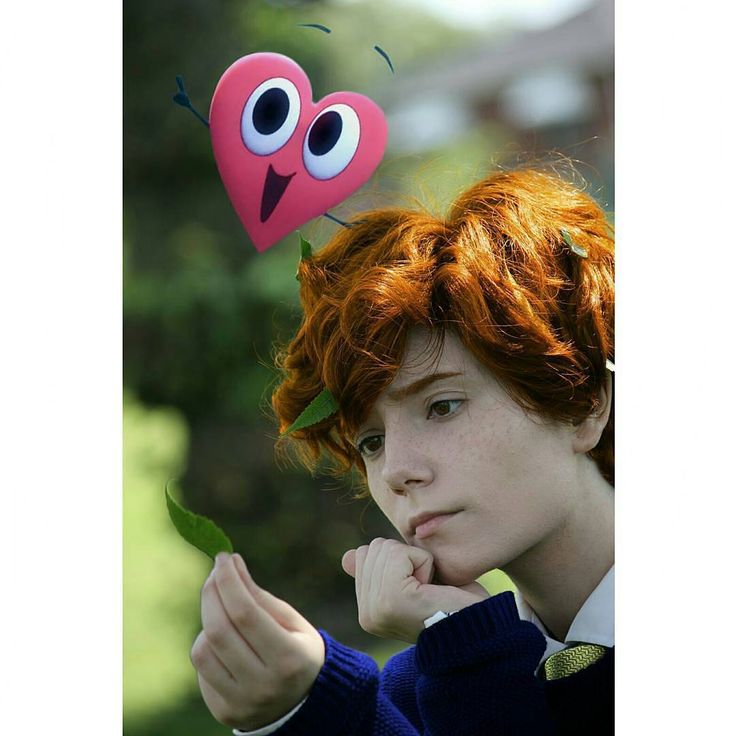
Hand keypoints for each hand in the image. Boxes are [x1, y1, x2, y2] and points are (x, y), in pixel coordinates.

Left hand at [191, 552, 324, 730]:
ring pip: (203, 650)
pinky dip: (208, 646)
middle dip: (212, 593)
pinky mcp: (224, 712)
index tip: (224, 558)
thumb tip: (231, 564)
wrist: (302, 704)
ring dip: (209, 621)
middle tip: (216, 573)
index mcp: (289, 658)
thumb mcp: (292, 621)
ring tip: (224, 611)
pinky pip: (201, 669)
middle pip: (220, 630)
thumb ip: (260, 596)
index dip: (229, 581)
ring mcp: (242, 703)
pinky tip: (224, 640)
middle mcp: (264, 685)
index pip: (245, 612)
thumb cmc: (297, 650)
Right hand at [341, 538, 489, 642]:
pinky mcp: (390, 599)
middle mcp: (366, 614)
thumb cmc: (455, 606)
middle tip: (428, 589)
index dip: (398, 559)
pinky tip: (433, 588)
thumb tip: (347, 556)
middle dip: (406, 558)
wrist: (481, 629)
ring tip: (431, 590)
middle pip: (373, 548)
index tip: (419, 588)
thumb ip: (380, 570)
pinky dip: (423, 561)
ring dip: (416, 561)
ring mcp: (375, 608)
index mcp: (368, 612)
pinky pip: (399, 553)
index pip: (364, 555)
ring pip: (386, 548)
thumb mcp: (413, 582)